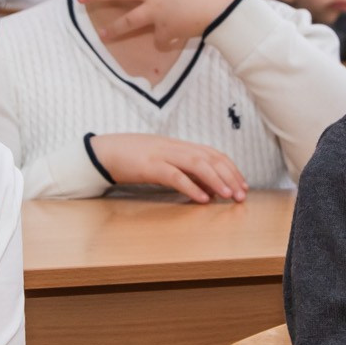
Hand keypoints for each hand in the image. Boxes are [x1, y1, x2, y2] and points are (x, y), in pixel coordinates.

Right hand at [87, 134, 247, 202]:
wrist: (103, 152)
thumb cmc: (132, 158)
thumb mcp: (162, 162)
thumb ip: (183, 171)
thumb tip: (207, 187)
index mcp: (178, 145)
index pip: (212, 153)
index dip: (230, 168)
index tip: (242, 184)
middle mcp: (174, 147)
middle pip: (209, 157)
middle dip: (229, 175)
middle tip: (241, 194)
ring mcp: (161, 154)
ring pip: (196, 164)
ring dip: (216, 180)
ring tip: (228, 196)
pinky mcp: (148, 166)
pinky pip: (174, 175)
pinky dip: (191, 187)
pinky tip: (202, 198)